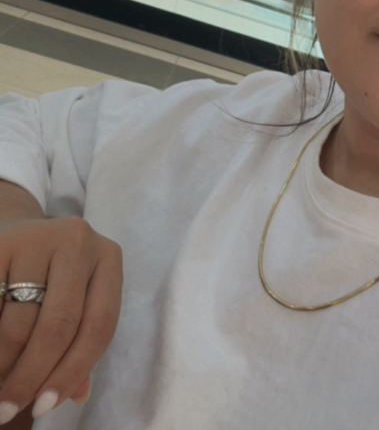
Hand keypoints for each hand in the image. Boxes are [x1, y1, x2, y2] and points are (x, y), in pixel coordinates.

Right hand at [0, 214, 122, 421]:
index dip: (72, 372)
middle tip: (7, 409)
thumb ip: (82, 341)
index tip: (44, 407)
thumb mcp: (78, 298)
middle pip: (60, 326)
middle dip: (31, 376)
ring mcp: (38, 238)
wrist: (15, 229)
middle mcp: (78, 241)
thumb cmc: (52, 276)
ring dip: (5, 366)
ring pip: (19, 323)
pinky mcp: (2, 245)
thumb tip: (79, 395)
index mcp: (108, 258)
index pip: (100, 326)